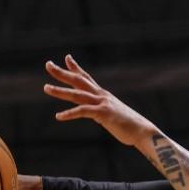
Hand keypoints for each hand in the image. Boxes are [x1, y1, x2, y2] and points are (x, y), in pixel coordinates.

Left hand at [43, 54, 157, 145]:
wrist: (142, 131)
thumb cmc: (128, 126)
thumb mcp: (111, 116)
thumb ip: (101, 112)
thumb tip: (96, 115)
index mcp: (103, 95)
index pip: (87, 77)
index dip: (75, 68)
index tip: (66, 58)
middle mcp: (101, 95)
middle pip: (78, 81)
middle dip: (62, 73)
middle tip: (48, 64)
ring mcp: (102, 103)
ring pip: (77, 94)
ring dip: (60, 91)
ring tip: (46, 88)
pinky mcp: (103, 113)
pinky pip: (83, 111)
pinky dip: (70, 114)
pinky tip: (59, 116)